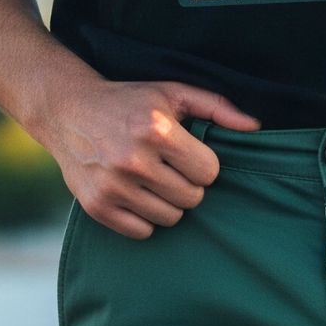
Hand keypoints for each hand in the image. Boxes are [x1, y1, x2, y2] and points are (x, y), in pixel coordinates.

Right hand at [44, 76, 261, 239]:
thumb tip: (255, 127)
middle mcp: (134, 160)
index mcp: (156, 129)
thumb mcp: (173, 93)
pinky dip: (146, 217)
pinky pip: (143, 232)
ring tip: (153, 178)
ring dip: (169, 201)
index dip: (203, 164)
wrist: (70, 111)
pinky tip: (136, 193)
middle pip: (192, 198)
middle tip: (170, 166)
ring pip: (171, 218)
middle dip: (188, 183)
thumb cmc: (131, 101)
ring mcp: (113, 187)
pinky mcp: (98, 208)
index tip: (188, 154)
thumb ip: (217, 108)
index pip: (208, 172)